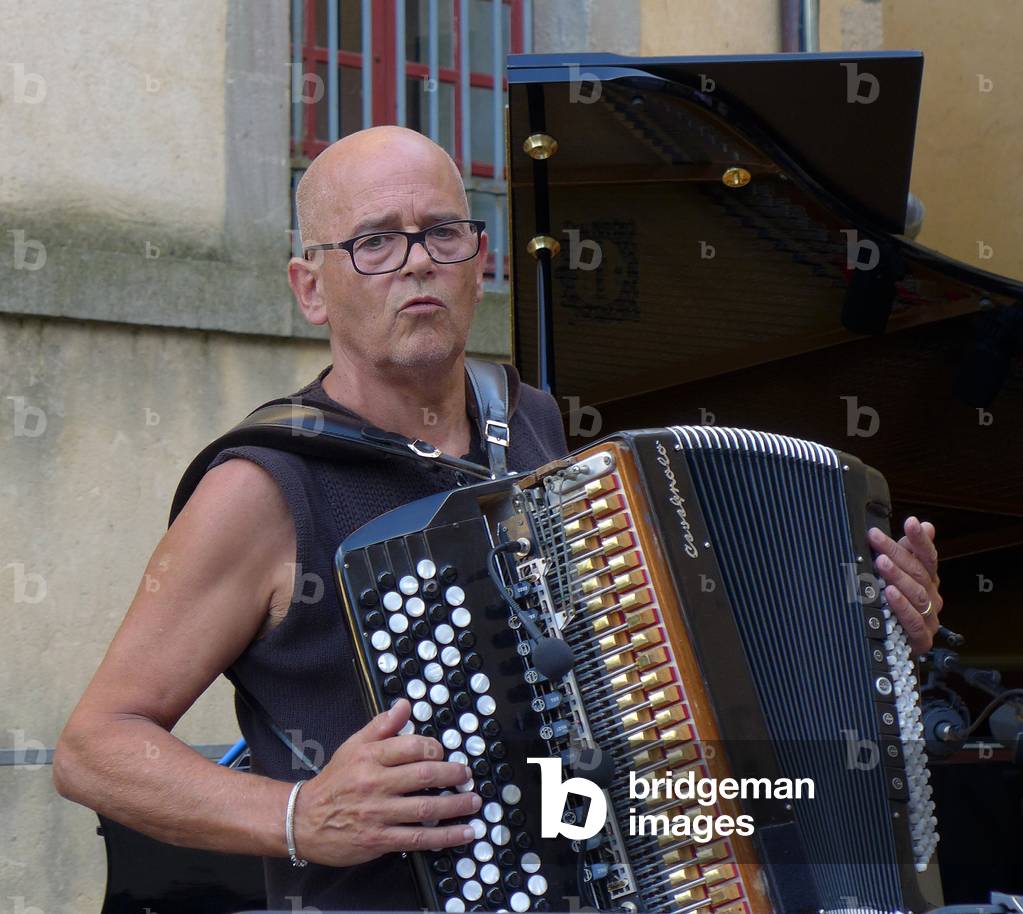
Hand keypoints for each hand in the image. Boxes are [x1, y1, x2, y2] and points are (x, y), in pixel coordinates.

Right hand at [292, 699, 479, 865]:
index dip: (435, 748)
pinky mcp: (380, 840)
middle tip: (467, 774)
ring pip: (426, 808)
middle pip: (424, 776)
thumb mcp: (353, 746)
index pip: (412, 746)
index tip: (445, 752)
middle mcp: (375, 784)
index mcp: (370, 757)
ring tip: (473, 801)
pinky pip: (419, 838)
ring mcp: (378, 813)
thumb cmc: (333, 782)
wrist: (303, 820)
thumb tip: (405, 705)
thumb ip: (382, 726)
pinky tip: (465, 832)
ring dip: (456, 805)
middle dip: (453, 774)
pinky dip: (445, 836)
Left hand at [868, 516, 941, 653]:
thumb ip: (909, 552)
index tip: (911, 522)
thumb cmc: (898, 606)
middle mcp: (933, 597)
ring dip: (898, 577)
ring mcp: (930, 618)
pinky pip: (913, 621)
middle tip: (877, 538)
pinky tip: (890, 593)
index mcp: (929, 580)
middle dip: (896, 553)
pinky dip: (901, 606)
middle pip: (918, 572)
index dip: (920, 539)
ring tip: (881, 562)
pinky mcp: (922, 639)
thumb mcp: (901, 575)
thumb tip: (927, 525)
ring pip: (917, 594)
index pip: (928, 556)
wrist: (899, 646)